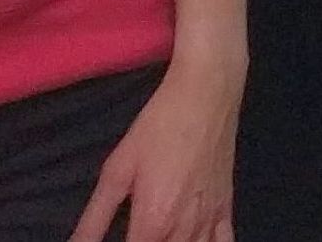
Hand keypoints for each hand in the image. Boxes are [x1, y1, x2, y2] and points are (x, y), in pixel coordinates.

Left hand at [66, 55, 242, 241]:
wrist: (207, 94)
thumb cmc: (158, 127)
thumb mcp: (117, 170)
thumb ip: (94, 218)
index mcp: (152, 224)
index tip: (121, 237)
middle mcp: (183, 230)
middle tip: (136, 232)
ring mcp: (209, 221)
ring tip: (158, 236)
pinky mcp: (226, 207)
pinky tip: (193, 241)